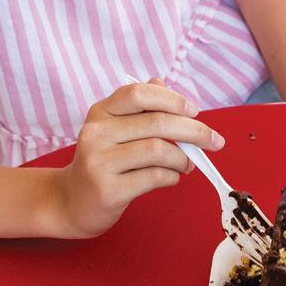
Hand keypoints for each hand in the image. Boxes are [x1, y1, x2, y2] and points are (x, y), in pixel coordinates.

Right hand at [48, 80, 222, 237]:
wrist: (71, 203)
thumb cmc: (103, 162)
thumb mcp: (115, 129)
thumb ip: (140, 108)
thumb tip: (162, 83)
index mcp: (100, 112)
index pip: (138, 94)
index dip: (171, 99)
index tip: (195, 111)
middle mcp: (96, 133)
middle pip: (157, 122)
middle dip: (195, 131)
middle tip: (215, 141)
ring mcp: (99, 162)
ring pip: (158, 150)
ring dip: (183, 158)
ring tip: (188, 165)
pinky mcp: (107, 190)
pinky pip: (154, 177)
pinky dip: (172, 176)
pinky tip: (172, 178)